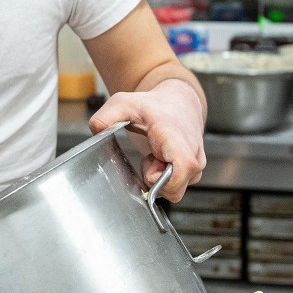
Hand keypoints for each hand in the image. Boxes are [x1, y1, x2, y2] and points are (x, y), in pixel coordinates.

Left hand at [88, 79, 205, 200]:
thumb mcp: (124, 103)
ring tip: (155, 156)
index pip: (183, 168)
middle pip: (175, 188)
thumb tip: (95, 129)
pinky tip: (161, 160)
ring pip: (176, 190)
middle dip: (154, 180)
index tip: (149, 169)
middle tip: (148, 158)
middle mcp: (192, 152)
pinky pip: (178, 187)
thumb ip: (106, 115)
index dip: (164, 180)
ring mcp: (197, 163)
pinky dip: (166, 178)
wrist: (179, 102)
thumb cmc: (155, 106)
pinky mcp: (196, 171)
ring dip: (160, 178)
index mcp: (175, 137)